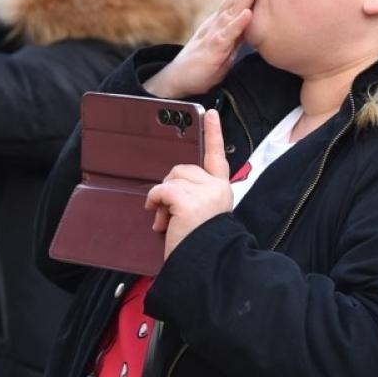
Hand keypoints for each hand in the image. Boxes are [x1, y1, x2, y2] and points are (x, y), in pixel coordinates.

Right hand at [144, 0, 259, 98]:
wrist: (179, 79)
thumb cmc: (204, 63)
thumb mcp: (226, 44)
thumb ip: (238, 31)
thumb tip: (251, 19)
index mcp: (222, 19)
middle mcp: (219, 21)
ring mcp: (216, 32)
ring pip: (233, 10)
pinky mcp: (214, 48)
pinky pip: (228, 34)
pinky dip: (239, 24)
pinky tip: (247, 14)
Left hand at [144, 110, 232, 257]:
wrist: (206, 262)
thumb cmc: (201, 243)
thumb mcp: (204, 213)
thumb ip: (196, 194)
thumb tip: (171, 188)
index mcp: (222, 189)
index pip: (217, 156)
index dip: (214, 133)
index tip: (210, 113)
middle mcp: (217, 186)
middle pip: (182, 170)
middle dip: (170, 189)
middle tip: (170, 214)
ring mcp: (204, 191)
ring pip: (171, 180)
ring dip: (163, 200)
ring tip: (167, 221)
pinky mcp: (188, 199)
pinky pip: (162, 191)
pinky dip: (155, 204)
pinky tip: (160, 222)